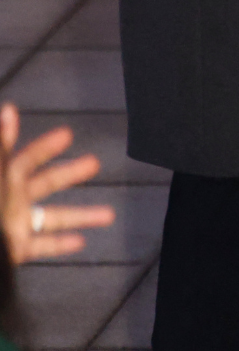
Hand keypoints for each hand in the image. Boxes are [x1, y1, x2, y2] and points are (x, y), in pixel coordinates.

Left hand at [1, 103, 112, 263]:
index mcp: (4, 179)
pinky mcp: (14, 248)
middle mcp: (10, 199)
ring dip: (81, 215)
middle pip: (46, 183)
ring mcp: (13, 224)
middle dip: (71, 172)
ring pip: (51, 218)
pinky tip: (80, 242)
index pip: (28, 157)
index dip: (47, 146)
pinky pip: (40, 245)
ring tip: (107, 214)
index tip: (68, 135)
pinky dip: (60, 244)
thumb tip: (8, 110)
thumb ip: (2, 146)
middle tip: (94, 164)